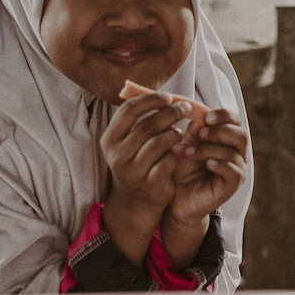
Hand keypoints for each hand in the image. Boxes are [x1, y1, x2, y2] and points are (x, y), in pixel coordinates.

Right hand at [100, 92, 192, 265]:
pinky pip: (170, 160)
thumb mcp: (128, 141)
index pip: (129, 110)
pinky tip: (178, 152)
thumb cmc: (136, 160)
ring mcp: (133, 172)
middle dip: (170, 113)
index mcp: (109, 139)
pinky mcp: (150, 184)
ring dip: (175, 133)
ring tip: (179, 132)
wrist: (135, 201)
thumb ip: (138, 118)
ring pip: (160, 142)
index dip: (150, 100)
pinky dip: (177, 153)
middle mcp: (117, 155)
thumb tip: (161, 93)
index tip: (168, 96)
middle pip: (147, 125)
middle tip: (185, 107)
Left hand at [161, 109, 247, 267]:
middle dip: (220, 131)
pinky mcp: (232, 186)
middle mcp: (235, 153)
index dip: (224, 115)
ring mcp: (236, 170)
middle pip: (241, 134)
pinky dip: (220, 164)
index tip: (206, 117)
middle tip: (200, 133)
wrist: (173, 199)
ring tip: (190, 152)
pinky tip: (206, 164)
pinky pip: (235, 171)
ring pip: (234, 152)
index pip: (234, 120)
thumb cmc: (178, 169)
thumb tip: (197, 114)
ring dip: (211, 148)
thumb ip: (191, 131)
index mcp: (225, 139)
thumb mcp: (182, 145)